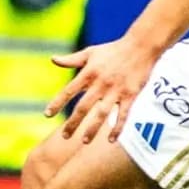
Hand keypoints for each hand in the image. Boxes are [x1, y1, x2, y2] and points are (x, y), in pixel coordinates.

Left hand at [45, 36, 163, 144]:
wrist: (140, 46)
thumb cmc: (113, 50)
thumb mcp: (90, 52)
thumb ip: (72, 60)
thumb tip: (53, 60)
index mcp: (89, 73)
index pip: (69, 91)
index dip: (58, 103)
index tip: (47, 114)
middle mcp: (100, 83)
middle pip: (83, 107)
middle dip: (73, 123)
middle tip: (64, 136)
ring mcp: (116, 90)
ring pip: (102, 114)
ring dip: (93, 129)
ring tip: (84, 142)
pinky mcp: (131, 95)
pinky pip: (123, 115)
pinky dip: (117, 128)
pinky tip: (111, 140)